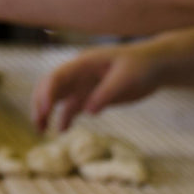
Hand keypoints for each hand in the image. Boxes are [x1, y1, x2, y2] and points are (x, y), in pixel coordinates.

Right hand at [31, 43, 163, 130]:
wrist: (155, 67)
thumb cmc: (141, 67)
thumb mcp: (126, 79)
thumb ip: (106, 94)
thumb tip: (88, 112)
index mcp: (85, 63)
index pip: (58, 76)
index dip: (48, 92)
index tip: (45, 110)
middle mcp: (79, 73)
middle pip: (51, 87)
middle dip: (40, 103)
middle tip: (38, 123)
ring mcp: (84, 84)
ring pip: (58, 98)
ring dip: (47, 112)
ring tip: (41, 130)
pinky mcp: (92, 96)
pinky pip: (72, 107)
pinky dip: (65, 118)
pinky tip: (62, 131)